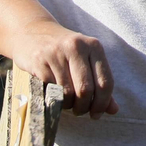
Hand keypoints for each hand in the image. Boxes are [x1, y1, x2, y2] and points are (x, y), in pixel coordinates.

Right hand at [0, 0, 119, 118]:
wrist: (32, 30)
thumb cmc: (64, 50)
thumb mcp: (86, 60)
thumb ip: (100, 84)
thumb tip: (114, 110)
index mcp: (94, 46)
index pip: (105, 82)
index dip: (103, 103)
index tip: (96, 114)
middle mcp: (77, 47)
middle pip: (86, 90)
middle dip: (84, 107)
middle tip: (80, 111)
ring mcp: (57, 53)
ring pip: (68, 92)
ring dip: (68, 105)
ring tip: (67, 104)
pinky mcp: (39, 61)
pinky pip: (51, 89)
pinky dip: (54, 99)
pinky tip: (55, 97)